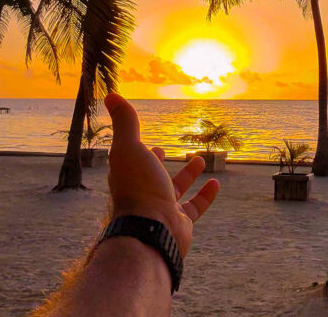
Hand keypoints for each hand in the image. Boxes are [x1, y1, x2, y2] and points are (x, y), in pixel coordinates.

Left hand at [104, 93, 219, 255]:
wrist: (151, 231)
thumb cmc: (138, 187)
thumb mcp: (130, 147)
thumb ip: (125, 123)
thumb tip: (111, 95)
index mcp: (128, 177)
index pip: (131, 161)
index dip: (137, 150)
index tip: (147, 142)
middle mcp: (143, 194)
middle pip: (150, 176)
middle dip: (157, 162)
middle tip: (164, 150)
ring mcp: (161, 210)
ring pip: (175, 191)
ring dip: (187, 175)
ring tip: (199, 159)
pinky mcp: (180, 223)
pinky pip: (195, 207)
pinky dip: (206, 196)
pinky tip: (216, 184)